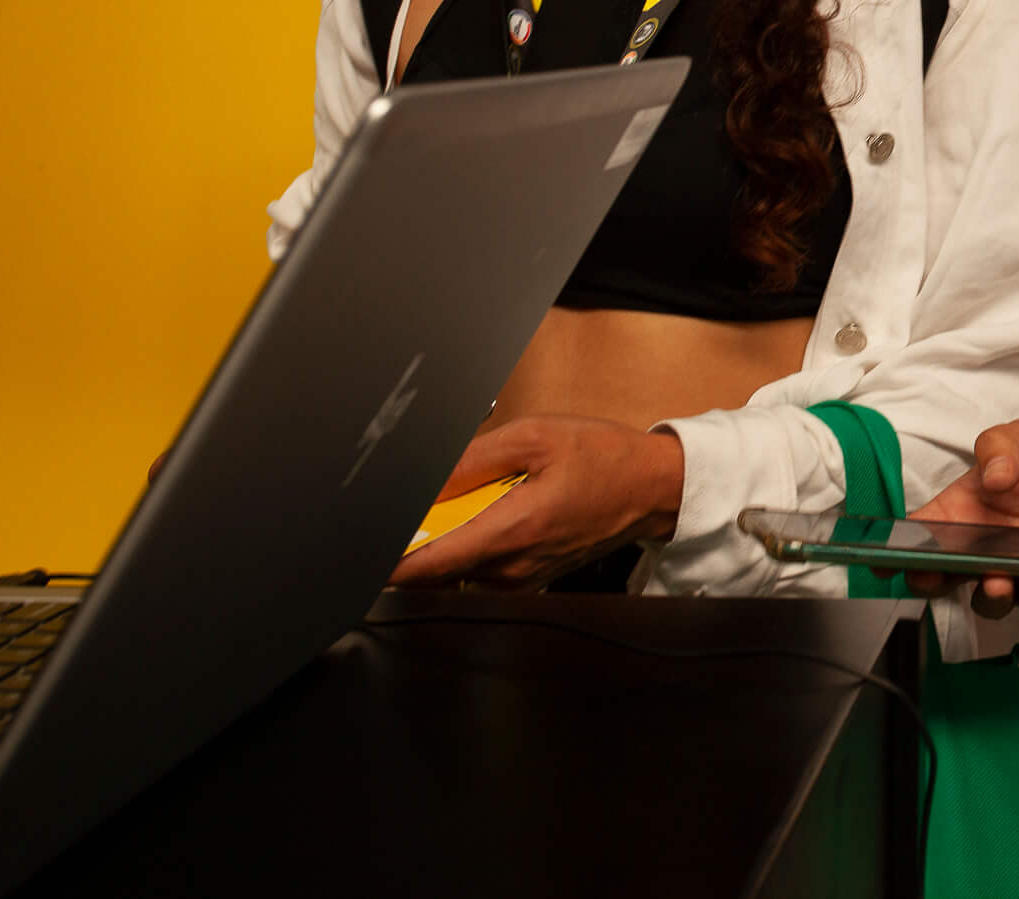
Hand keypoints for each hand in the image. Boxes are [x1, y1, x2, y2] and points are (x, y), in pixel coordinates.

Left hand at [390, 417, 683, 590]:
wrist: (653, 489)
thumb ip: (474, 458)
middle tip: (415, 504)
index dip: (385, 561)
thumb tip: (427, 480)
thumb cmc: (602, 458)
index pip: (423, 568)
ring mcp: (521, 581)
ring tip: (455, 501)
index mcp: (510, 532)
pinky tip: (485, 511)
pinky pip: (479, 570)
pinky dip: (468, 545)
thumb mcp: (536, 437)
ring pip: (455, 571)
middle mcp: (510, 570)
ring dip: (443, 542)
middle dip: (414, 541)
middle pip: (433, 571)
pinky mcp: (529, 581)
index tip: (365, 542)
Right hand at [906, 420, 1018, 622]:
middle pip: (942, 576)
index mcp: (963, 513)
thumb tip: (993, 476)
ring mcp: (1011, 575)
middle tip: (927, 574)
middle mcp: (980, 551)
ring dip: (988, 597)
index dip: (893, 548)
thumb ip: (1002, 446)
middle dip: (928, 581)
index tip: (878, 559)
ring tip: (997, 582)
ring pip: (987, 600)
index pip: (919, 533)